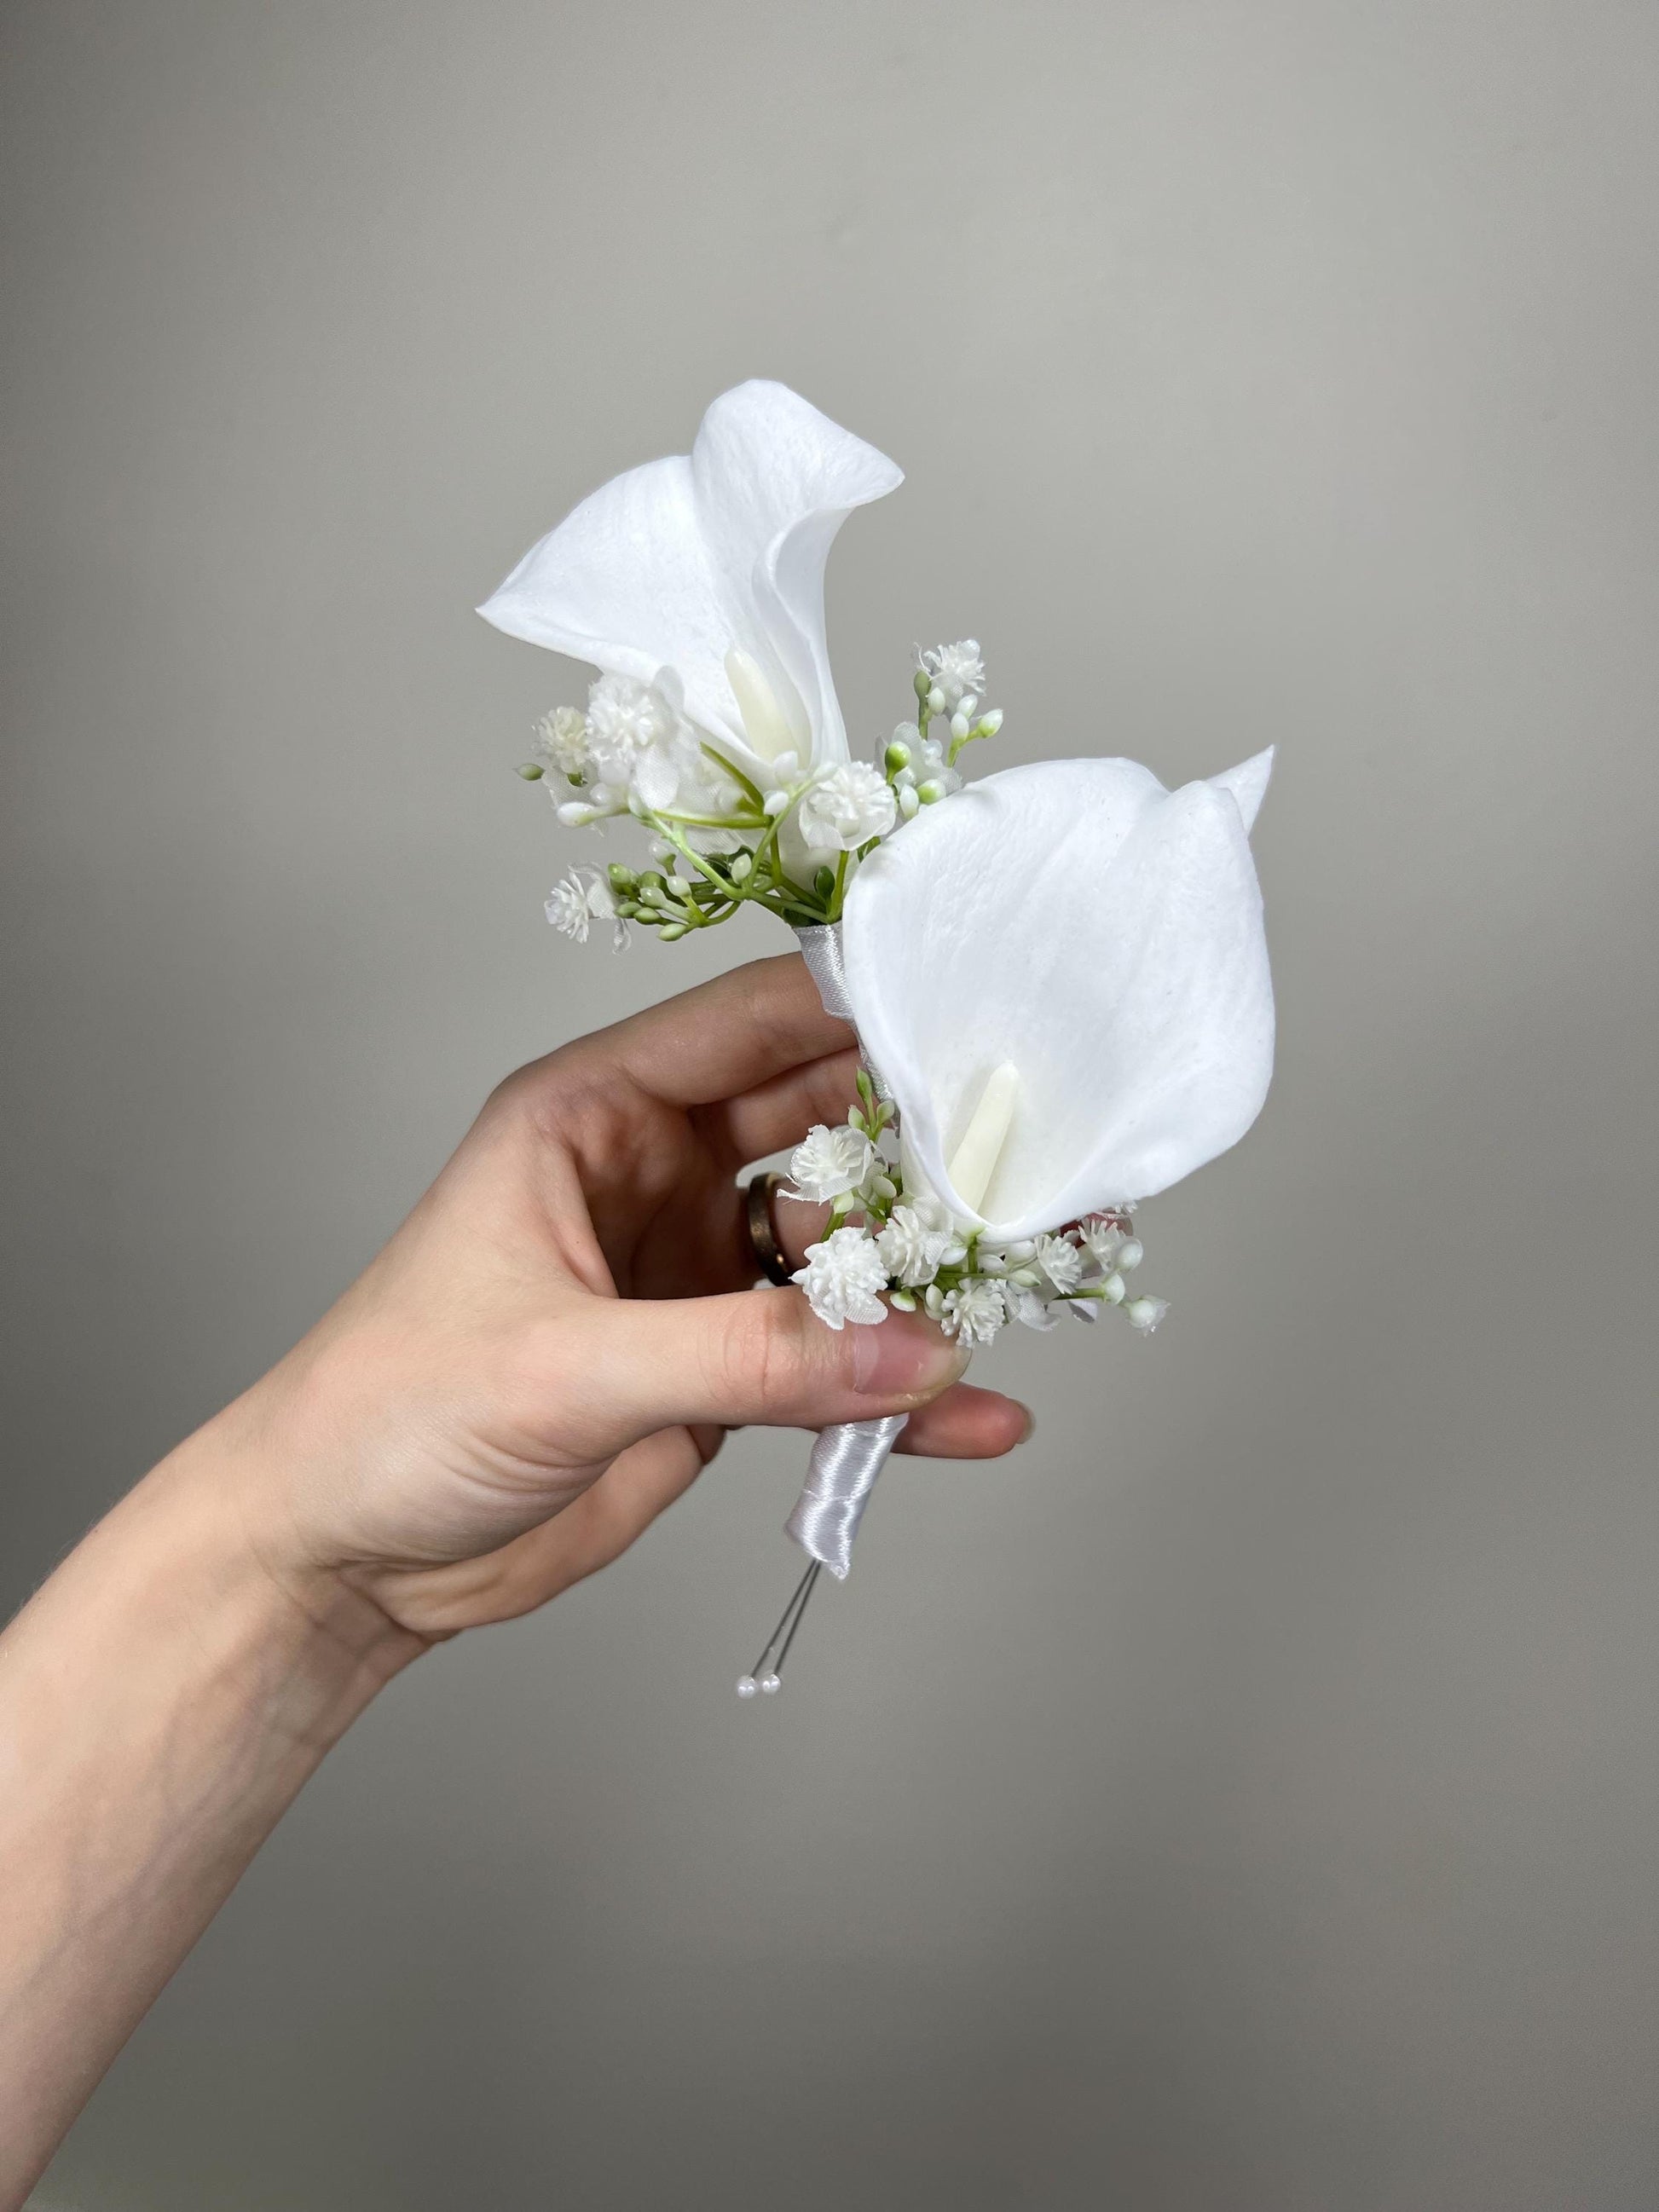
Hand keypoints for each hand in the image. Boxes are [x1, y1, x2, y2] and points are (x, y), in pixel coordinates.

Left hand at [208, 953, 1029, 1642]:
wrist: (343, 1558)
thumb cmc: (392, 1412)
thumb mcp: (567, 1366)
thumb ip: (748, 1358)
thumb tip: (916, 1352)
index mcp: (599, 1113)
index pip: (757, 1023)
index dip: (868, 1005)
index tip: (985, 1009)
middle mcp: (660, 1174)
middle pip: (827, 1128)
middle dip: (931, 1142)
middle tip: (1043, 1153)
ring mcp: (695, 1272)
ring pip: (846, 1248)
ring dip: (929, 1270)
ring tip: (1036, 1279)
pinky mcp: (718, 1370)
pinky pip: (832, 1363)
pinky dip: (898, 1391)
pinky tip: (974, 1414)